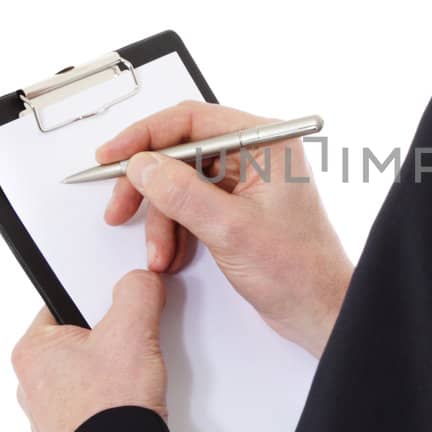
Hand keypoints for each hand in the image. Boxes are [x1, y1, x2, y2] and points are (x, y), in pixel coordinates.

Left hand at [13, 270, 167, 431]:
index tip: (119, 299)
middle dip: (114, 338)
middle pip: (83, 338)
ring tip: (137, 378)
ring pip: (93, 373)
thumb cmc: (108, 411)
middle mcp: (34, 383)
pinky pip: (100, 403)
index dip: (98, 297)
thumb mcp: (131, 331)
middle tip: (134, 342)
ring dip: (119, 372)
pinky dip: (120, 400)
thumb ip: (137, 291)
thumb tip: (141, 281)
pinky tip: (136, 403)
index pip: (64, 302)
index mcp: (32, 350)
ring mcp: (53, 413)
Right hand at [96, 101, 353, 358]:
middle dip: (149, 186)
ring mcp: (247, 182)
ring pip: (181, 184)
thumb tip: (143, 165)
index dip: (145, 136)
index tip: (113, 155)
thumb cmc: (299, 270)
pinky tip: (171, 254)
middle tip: (120, 208)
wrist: (319, 310)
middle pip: (181, 153)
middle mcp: (257, 155)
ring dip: (161, 219)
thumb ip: (182, 194)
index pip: (192, 120)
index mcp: (266, 143)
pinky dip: (175, 230)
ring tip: (159, 253)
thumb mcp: (231, 230)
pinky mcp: (238, 207)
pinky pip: (191, 205)